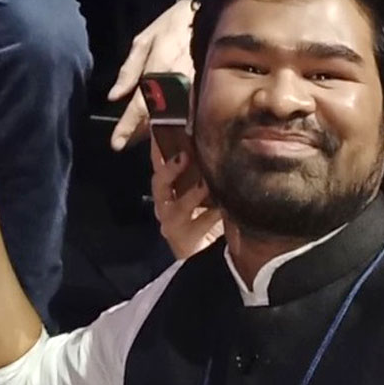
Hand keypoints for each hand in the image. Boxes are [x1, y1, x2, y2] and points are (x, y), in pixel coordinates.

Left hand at [107, 0, 198, 149]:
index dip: (127, 127)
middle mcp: (176, 83)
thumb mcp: (143, 41)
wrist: (209, 10)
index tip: (116, 144)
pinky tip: (176, 130)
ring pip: (177, 121)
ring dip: (162, 133)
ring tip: (150, 140)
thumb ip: (129, 70)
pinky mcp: (208, 88)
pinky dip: (182, 124)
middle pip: (159, 121)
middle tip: (129, 143)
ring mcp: (195, 88)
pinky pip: (192, 113)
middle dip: (143, 135)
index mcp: (157, 71)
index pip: (140, 107)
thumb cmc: (172, 24)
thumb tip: (114, 97)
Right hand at [150, 132, 223, 259]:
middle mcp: (165, 205)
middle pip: (159, 183)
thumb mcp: (208, 192)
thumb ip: (207, 172)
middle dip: (170, 170)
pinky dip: (211, 215)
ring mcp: (172, 224)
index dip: (158, 146)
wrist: (208, 256)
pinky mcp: (182, 241)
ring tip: (207, 183)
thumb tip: (220, 144)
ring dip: (192, 194)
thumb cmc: (209, 218)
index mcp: (168, 189)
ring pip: (176, 207)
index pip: (158, 163)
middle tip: (185, 156)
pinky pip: (197, 226)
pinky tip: (224, 208)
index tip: (162, 128)